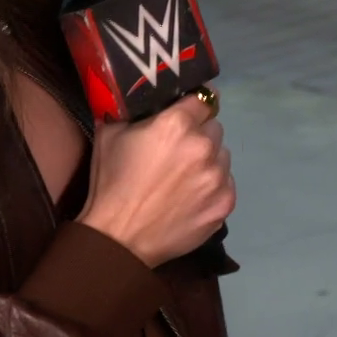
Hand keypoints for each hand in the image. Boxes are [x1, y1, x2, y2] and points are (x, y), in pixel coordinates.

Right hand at [77, 88, 234, 267]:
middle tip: (178, 151)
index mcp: (177, 124)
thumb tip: (141, 99)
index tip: (188, 113)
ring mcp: (218, 177)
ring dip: (208, 161)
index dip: (195, 105)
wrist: (119, 237)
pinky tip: (192, 197)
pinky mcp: (225, 203)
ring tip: (185, 178)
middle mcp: (204, 146)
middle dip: (199, 135)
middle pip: (214, 128)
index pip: (204, 98)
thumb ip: (132, 110)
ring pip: (223, 156)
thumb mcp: (110, 133)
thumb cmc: (110, 183)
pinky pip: (226, 184)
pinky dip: (213, 187)